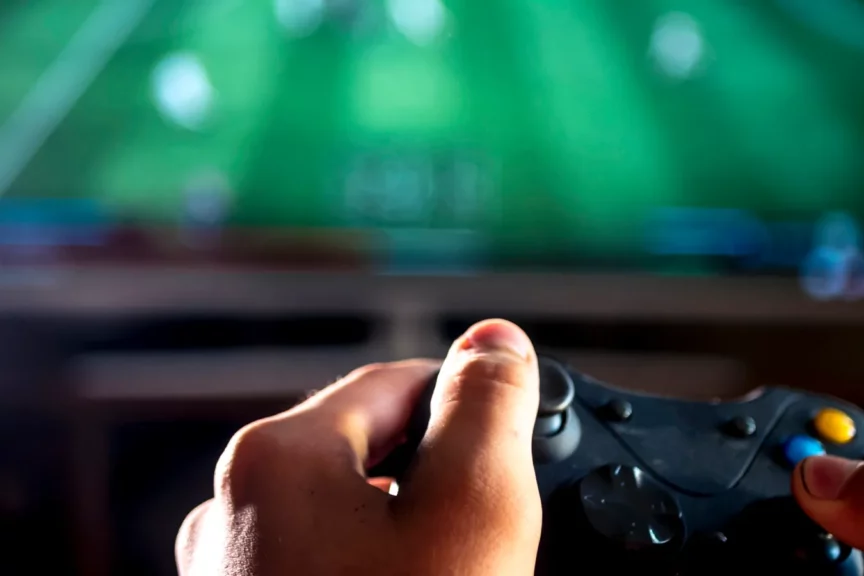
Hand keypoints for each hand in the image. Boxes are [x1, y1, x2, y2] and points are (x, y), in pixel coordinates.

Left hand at [176, 319, 541, 575]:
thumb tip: (495, 338)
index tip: (519, 429)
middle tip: (491, 520)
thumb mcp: (469, 510)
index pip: (393, 384)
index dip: (468, 400)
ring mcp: (226, 571)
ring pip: (343, 514)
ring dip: (404, 526)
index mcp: (272, 459)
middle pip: (364, 450)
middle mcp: (227, 509)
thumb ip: (486, 410)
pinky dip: (371, 565)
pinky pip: (321, 563)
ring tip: (453, 565)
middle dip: (434, 471)